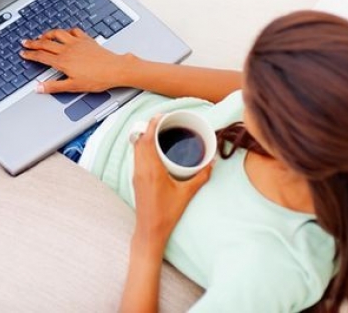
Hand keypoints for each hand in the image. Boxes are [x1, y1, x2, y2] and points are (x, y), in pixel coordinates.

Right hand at [19, 27, 126, 93]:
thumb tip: (38, 88)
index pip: (41, 56)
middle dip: (33, 42)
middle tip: (25, 42)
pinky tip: (65, 33)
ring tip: (42, 35)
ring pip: (58, 33)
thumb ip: (54, 87)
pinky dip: (66, 30)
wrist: (114, 69)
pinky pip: (73, 31)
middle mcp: (68, 49)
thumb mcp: (73, 87)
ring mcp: (77, 43)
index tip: (23, 53)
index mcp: (63, 61)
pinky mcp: (86, 39)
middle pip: (46, 43)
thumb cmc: (97, 79)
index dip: (30, 54)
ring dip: (47, 33)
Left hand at [131, 115, 212, 252]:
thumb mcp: (186, 194)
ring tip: (159, 132)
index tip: (161, 116)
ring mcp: (136, 174)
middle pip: (139, 140)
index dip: (151, 124)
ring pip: (136, 148)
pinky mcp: (136, 179)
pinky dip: (143, 147)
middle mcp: (141, 169)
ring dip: (144, 137)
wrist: (150, 231)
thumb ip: (200, 177)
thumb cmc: (167, 214)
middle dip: (148, 127)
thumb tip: (211, 163)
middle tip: (163, 121)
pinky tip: (154, 149)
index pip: (146, 139)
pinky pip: (136, 156)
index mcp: (152, 169)